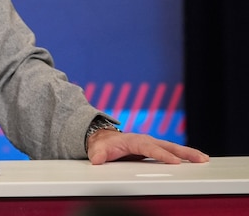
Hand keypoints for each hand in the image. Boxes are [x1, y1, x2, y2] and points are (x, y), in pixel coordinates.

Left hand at [87, 129, 209, 164]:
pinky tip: (196, 160)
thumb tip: (97, 159)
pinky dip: (185, 155)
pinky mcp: (155, 149)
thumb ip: (98, 154)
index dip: (163, 155)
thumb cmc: (103, 144)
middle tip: (200, 158)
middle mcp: (145, 140)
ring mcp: (152, 144)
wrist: (104, 139)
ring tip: (204, 159)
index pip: (150, 148)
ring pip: (173, 148)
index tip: (175, 162)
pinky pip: (172, 151)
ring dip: (189, 153)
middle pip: (167, 146)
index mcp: (134, 141)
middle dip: (184, 152)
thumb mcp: (98, 149)